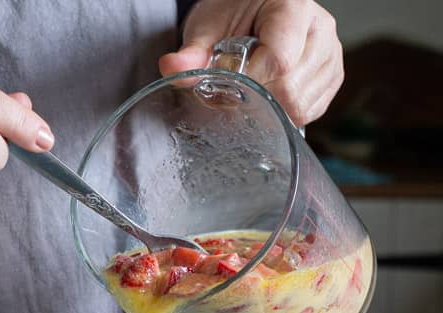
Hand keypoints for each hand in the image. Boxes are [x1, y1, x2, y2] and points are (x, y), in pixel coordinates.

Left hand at [159, 0, 343, 125]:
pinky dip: (284, 113)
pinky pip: (309, 111)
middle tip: (238, 85)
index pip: (280, 61)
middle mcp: (321, 30)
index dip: (252, 83)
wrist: (251, 9)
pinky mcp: (331, 77)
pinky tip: (269, 96)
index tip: (231, 83)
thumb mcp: (207, 27)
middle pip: (291, 89)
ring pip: (301, 105)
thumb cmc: (231, 14)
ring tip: (255, 85)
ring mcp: (331, 55)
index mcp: (294, 8)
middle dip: (258, 98)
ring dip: (270, 108)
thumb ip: (192, 53)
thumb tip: (171, 68)